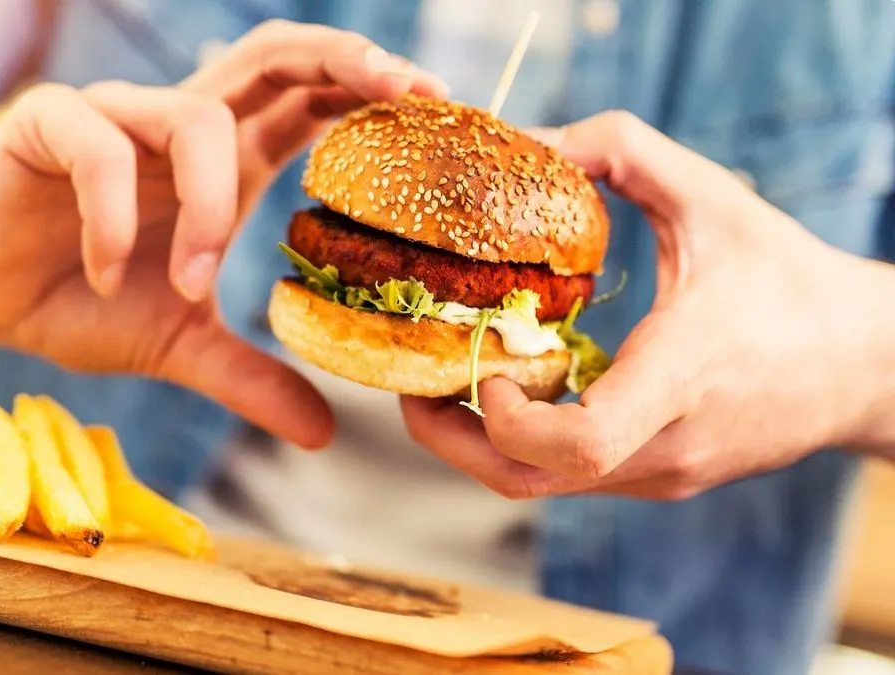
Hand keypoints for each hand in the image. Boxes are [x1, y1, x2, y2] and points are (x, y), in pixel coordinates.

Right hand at [0, 20, 445, 448]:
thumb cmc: (80, 300)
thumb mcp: (180, 345)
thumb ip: (249, 376)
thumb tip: (325, 434)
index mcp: (221, 160)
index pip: (307, 100)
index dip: (370, 94)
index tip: (439, 114)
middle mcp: (176, 125)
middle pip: (271, 57)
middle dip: (342, 60)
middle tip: (405, 92)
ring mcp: (114, 116)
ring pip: (192, 119)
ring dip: (210, 207)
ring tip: (193, 284)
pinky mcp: (46, 125)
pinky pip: (97, 148)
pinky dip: (115, 218)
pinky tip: (105, 274)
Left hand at [402, 111, 894, 499]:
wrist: (864, 364)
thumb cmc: (790, 280)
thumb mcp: (714, 198)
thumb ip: (623, 152)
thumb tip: (533, 142)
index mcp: (682, 376)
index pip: (584, 440)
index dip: (507, 419)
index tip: (484, 368)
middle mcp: (665, 443)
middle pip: (529, 481)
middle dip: (451, 440)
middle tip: (415, 386)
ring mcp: (660, 473)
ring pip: (541, 488)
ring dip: (479, 443)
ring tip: (450, 383)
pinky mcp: (658, 479)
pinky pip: (569, 477)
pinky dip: (523, 443)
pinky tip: (512, 391)